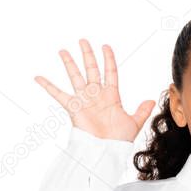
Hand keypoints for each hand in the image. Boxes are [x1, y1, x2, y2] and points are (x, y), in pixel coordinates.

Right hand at [34, 39, 154, 141]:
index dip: (108, 59)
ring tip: (63, 51)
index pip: (110, 72)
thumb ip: (142, 111)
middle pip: (91, 69)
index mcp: (112, 96)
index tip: (106, 46)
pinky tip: (38, 77)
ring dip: (69, 63)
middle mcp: (96, 94)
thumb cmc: (119, 138)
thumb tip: (152, 100)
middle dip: (88, 55)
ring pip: (76, 76)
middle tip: (83, 41)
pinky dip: (48, 86)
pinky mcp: (73, 107)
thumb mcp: (134, 122)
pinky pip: (58, 94)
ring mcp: (84, 99)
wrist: (106, 149)